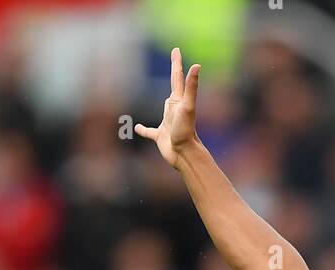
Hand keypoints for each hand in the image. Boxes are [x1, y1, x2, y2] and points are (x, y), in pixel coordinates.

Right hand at [135, 48, 200, 167]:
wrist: (185, 155)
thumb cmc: (186, 131)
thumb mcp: (188, 106)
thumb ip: (191, 87)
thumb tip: (197, 66)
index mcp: (178, 100)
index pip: (177, 77)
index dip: (176, 62)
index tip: (176, 50)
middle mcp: (174, 109)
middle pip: (174, 88)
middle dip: (175, 75)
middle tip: (175, 63)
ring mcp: (167, 122)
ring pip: (163, 109)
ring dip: (163, 104)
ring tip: (162, 98)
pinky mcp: (160, 136)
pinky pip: (149, 131)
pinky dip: (143, 129)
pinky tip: (137, 128)